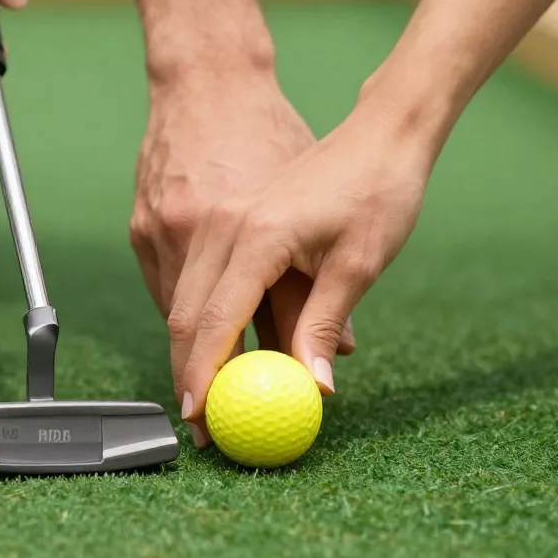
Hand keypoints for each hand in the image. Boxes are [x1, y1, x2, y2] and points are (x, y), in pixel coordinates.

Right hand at [168, 100, 433, 427]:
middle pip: (185, 313)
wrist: (374, 130)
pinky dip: (197, 313)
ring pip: (181, 295)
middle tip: (202, 427)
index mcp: (256, 234)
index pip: (216, 320)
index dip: (205, 377)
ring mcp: (209, 212)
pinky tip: (216, 342)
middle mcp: (220, 222)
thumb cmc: (375, 189)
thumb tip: (314, 390)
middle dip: (188, 373)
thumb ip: (324, 325)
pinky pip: (187, 274)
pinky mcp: (209, 209)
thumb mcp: (358, 263)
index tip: (204, 423)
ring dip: (191, 347)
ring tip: (207, 394)